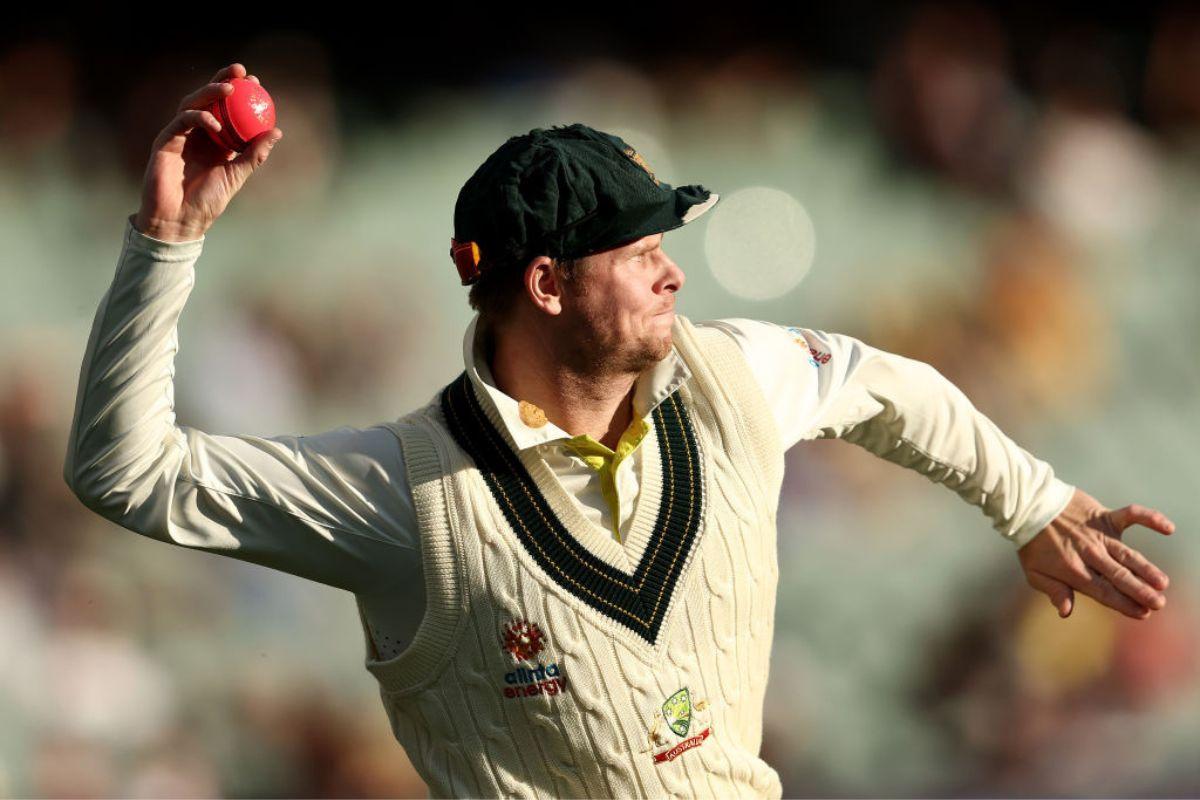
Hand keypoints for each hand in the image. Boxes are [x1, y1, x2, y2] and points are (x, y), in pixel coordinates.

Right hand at [134, 63, 282, 241]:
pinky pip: (181, 121)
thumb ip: (255, 154)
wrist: (180, 220)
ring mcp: (180, 135)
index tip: (257, 83)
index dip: (241, 93)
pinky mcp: (165, 141)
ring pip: (193, 103)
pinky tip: (214, 122)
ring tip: (230, 88)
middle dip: (224, 80)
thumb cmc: (208, 201)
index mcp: (216, 140)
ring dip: (210, 92)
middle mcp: (198, 134)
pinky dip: (198, 118)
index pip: (228, 109)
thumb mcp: (237, 175)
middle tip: (241, 72)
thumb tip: (276, 131)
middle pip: (209, 99)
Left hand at [1018, 487, 1174, 619]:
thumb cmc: (1032, 544)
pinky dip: (1149, 518)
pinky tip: (1168, 528)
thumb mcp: (1034, 573)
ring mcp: (1098, 534)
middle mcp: (1089, 554)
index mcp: (1074, 571)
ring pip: (1127, 554)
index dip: (1124, 604)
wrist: (1028, 507)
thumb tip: (1065, 612)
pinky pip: (1130, 515)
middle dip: (1139, 591)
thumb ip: (1054, 591)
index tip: (1142, 614)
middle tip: (1159, 603)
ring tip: (1162, 582)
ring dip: (1146, 568)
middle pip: (1118, 576)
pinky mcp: (1103, 516)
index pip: (1104, 592)